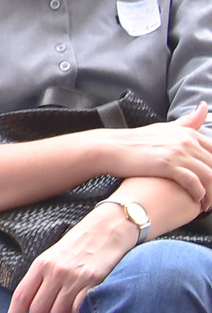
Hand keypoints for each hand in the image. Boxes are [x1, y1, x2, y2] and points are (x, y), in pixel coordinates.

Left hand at [6, 204, 136, 312]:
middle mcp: (55, 271)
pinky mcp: (94, 282)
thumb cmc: (79, 243)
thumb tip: (32, 303)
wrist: (108, 228)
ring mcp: (74, 277)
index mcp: (41, 264)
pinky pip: (79, 308)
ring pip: (57, 312)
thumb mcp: (54, 255)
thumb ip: (43, 276)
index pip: (21, 295)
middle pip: (37, 308)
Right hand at [97, 103, 211, 207]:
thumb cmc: (136, 141)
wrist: (111, 148)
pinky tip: (196, 202)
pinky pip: (194, 183)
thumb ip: (187, 121)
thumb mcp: (164, 127)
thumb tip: (204, 106)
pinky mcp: (168, 165)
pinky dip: (199, 194)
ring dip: (211, 194)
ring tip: (206, 205)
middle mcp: (187, 141)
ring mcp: (178, 152)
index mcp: (188, 133)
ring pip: (209, 176)